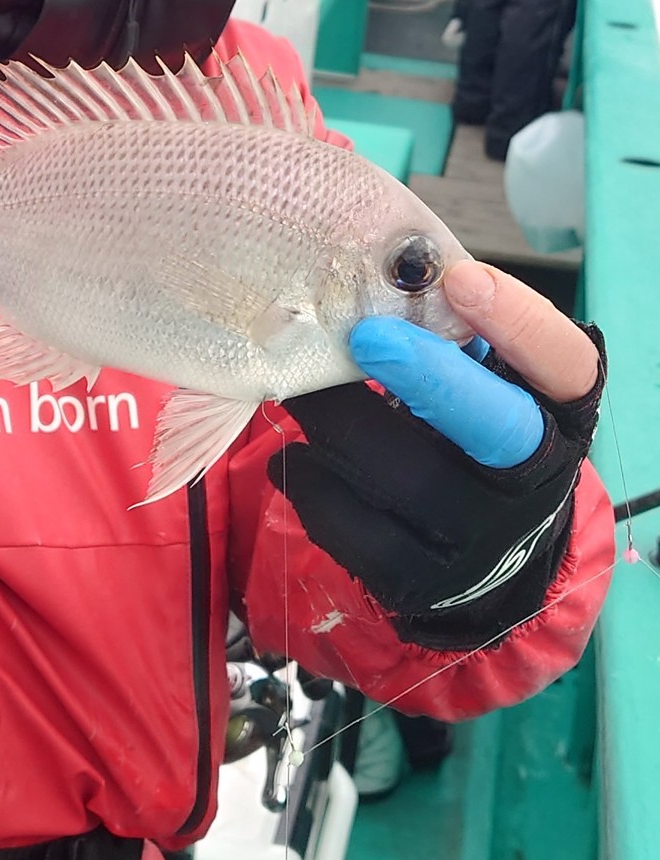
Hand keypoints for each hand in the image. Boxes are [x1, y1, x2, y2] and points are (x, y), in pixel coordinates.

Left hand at [267, 265, 604, 647]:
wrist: (485, 565)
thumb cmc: (472, 439)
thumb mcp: (486, 387)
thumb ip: (455, 340)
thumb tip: (379, 278)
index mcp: (560, 415)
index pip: (564, 364)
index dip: (519, 323)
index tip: (460, 280)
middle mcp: (533, 481)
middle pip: (492, 429)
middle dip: (428, 377)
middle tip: (365, 334)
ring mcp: (480, 540)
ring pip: (407, 479)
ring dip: (342, 423)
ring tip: (299, 389)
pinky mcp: (422, 580)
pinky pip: (354, 529)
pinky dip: (311, 483)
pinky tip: (294, 457)